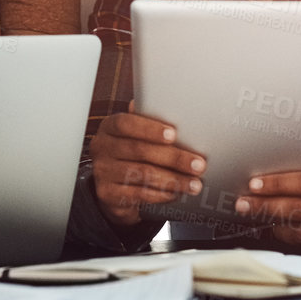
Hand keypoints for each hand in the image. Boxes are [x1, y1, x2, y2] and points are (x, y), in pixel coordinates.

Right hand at [89, 112, 206, 228]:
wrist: (111, 187)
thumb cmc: (129, 154)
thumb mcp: (134, 135)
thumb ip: (148, 122)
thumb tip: (167, 105)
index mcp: (109, 127)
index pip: (126, 123)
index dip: (150, 128)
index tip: (174, 134)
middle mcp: (102, 148)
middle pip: (140, 151)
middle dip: (174, 158)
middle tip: (198, 164)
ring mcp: (103, 172)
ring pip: (143, 174)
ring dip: (174, 179)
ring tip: (194, 183)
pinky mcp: (108, 194)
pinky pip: (140, 194)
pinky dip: (162, 194)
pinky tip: (177, 193)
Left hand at [236, 171, 300, 257]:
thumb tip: (283, 175)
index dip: (278, 184)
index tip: (255, 184)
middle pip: (299, 211)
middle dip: (266, 206)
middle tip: (243, 203)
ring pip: (300, 233)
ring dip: (273, 224)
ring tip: (255, 215)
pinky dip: (289, 239)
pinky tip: (276, 229)